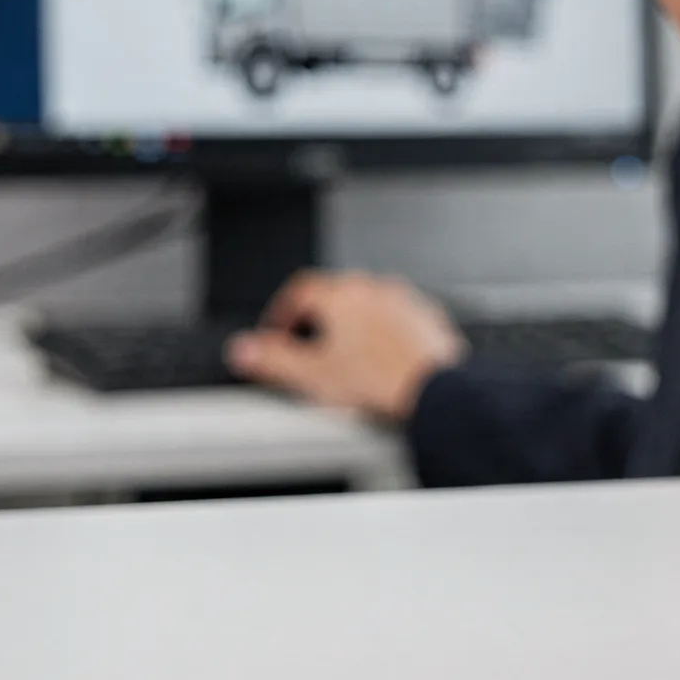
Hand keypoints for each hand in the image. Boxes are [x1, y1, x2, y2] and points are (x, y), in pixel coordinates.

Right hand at [224, 270, 465, 420]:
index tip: (278, 334)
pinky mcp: (428, 318)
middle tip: (308, 348)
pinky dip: (384, 333)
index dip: (282, 313)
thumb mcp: (313, 376)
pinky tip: (381, 360)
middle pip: (335, 295)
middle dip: (317, 320)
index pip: (300, 291)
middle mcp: (375, 289)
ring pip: (368, 306)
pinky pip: (397, 319)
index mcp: (342, 296)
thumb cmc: (380, 381)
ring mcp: (405, 301)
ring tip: (346, 358)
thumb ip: (272, 361)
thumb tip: (243, 350)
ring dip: (352, 325)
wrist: (435, 389)